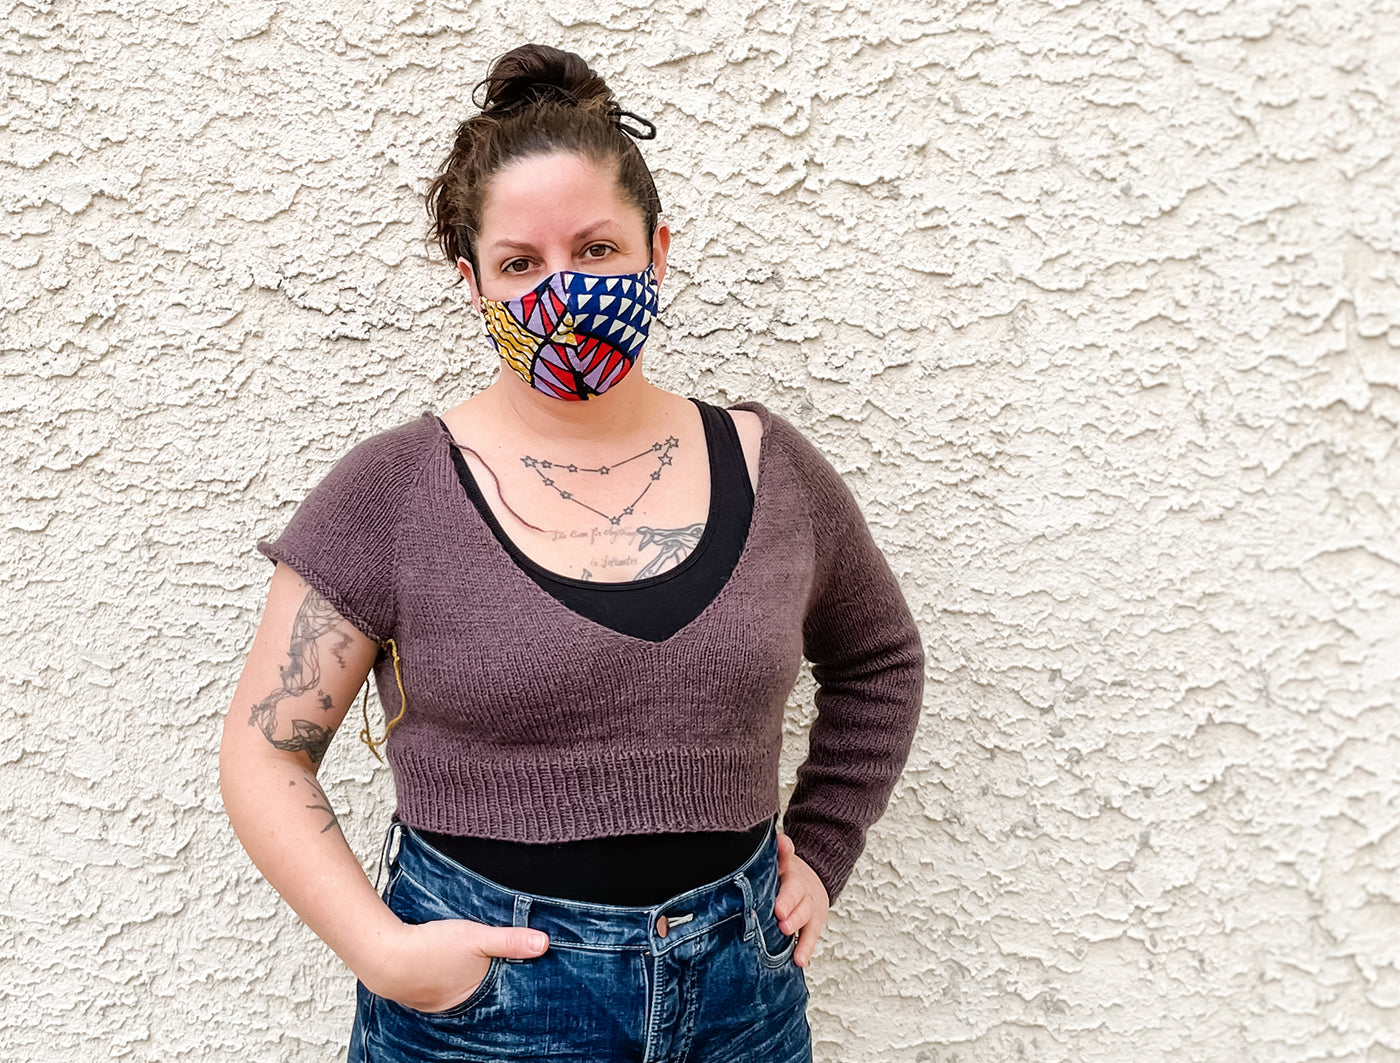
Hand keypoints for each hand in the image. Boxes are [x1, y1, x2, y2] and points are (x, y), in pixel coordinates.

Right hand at [364, 918, 548, 1012]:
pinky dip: (445, 978)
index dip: (512, 986)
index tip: (525, 980)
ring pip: (459, 992)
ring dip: (466, 981)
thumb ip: (510, 941)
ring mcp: (435, 1002)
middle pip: (481, 994)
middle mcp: (456, 1006)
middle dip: (491, 984)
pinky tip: (444, 966)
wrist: (384, 956)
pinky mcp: (417, 992)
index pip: (502, 996)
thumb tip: (543, 944)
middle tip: (500, 970)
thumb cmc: (431, 949)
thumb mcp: (477, 938)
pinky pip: (438, 987)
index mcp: (475, 998)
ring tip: (472, 968)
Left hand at [774, 832, 828, 968]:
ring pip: (806, 918)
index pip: (789, 875)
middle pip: (799, 898)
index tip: (778, 904)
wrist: (815, 877)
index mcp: (792, 872)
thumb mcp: (783, 858)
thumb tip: (780, 839)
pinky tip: (800, 960)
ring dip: (797, 928)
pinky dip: (806, 948)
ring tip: (788, 935)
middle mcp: (804, 890)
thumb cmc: (789, 871)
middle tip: (781, 919)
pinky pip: (810, 936)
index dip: (786, 890)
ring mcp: (810, 907)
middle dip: (790, 909)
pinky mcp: (814, 923)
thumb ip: (780, 851)